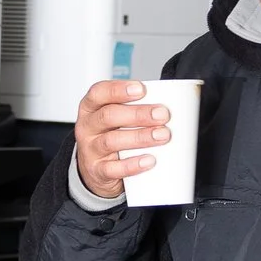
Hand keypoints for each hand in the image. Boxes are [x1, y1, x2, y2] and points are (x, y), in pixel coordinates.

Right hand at [74, 79, 171, 199]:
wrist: (95, 170)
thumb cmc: (111, 136)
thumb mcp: (116, 118)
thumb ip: (135, 108)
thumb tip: (173, 103)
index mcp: (91, 108)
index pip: (99, 93)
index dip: (119, 90)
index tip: (141, 90)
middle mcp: (87, 127)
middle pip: (108, 116)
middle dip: (138, 114)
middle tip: (162, 114)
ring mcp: (90, 150)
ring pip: (111, 141)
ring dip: (140, 137)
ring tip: (162, 135)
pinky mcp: (97, 171)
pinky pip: (113, 168)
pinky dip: (133, 164)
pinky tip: (149, 160)